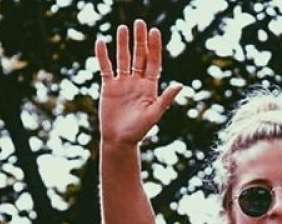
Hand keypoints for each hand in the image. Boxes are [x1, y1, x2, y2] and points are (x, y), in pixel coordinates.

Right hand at [95, 19, 182, 146]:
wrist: (119, 141)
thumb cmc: (138, 132)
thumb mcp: (154, 115)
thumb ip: (165, 99)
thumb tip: (180, 85)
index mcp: (150, 86)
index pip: (153, 61)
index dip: (154, 47)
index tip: (154, 31)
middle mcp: (137, 81)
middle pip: (139, 56)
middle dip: (139, 40)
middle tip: (139, 23)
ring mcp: (122, 83)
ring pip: (123, 59)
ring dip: (123, 44)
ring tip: (122, 28)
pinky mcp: (109, 87)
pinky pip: (105, 68)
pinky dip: (103, 56)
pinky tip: (101, 43)